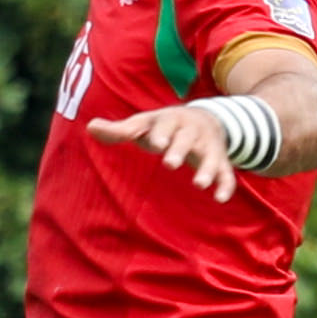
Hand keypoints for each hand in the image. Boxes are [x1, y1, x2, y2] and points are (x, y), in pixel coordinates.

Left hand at [87, 95, 252, 203]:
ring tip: (198, 184)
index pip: (165, 125)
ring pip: (210, 156)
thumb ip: (119, 130)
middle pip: (187, 139)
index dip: (161, 133)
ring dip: (206, 169)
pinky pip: (226, 173)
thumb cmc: (164, 127)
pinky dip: (226, 184)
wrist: (205, 118)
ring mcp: (208, 146)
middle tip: (169, 164)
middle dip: (179, 150)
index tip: (156, 143)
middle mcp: (191, 131)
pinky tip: (220, 198)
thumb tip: (90, 127)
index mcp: (170, 120)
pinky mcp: (221, 161)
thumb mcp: (143, 125)